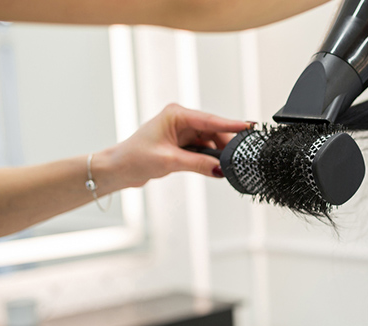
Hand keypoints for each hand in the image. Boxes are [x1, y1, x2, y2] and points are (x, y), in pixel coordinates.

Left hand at [94, 104, 251, 191]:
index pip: (210, 120)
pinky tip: (214, 166)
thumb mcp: (170, 161)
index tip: (249, 126)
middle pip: (212, 130)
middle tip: (239, 156)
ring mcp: (181, 131)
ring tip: (227, 165)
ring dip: (217, 153)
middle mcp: (180, 120)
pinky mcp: (181, 143)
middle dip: (225, 144)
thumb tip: (220, 168)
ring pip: (209, 140)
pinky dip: (208, 158)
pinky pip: (202, 148)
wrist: (118, 169)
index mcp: (176, 115)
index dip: (231, 124)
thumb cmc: (134, 158)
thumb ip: (198, 164)